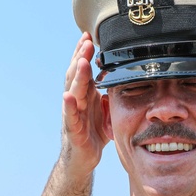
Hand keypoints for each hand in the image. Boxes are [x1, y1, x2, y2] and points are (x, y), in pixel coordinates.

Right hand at [61, 32, 107, 176]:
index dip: (84, 53)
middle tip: (86, 41)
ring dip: (76, 76)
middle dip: (80, 57)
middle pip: (76, 74)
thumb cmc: (93, 133)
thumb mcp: (106, 109)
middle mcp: (76, 101)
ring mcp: (72, 114)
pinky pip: (70, 117)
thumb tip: (127, 77)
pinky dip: (69, 106)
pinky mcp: (72, 130)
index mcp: (85, 94)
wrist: (83, 159)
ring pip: (73, 91)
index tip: (89, 35)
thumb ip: (111, 94)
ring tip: (81, 61)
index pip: (83, 69)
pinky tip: (68, 96)